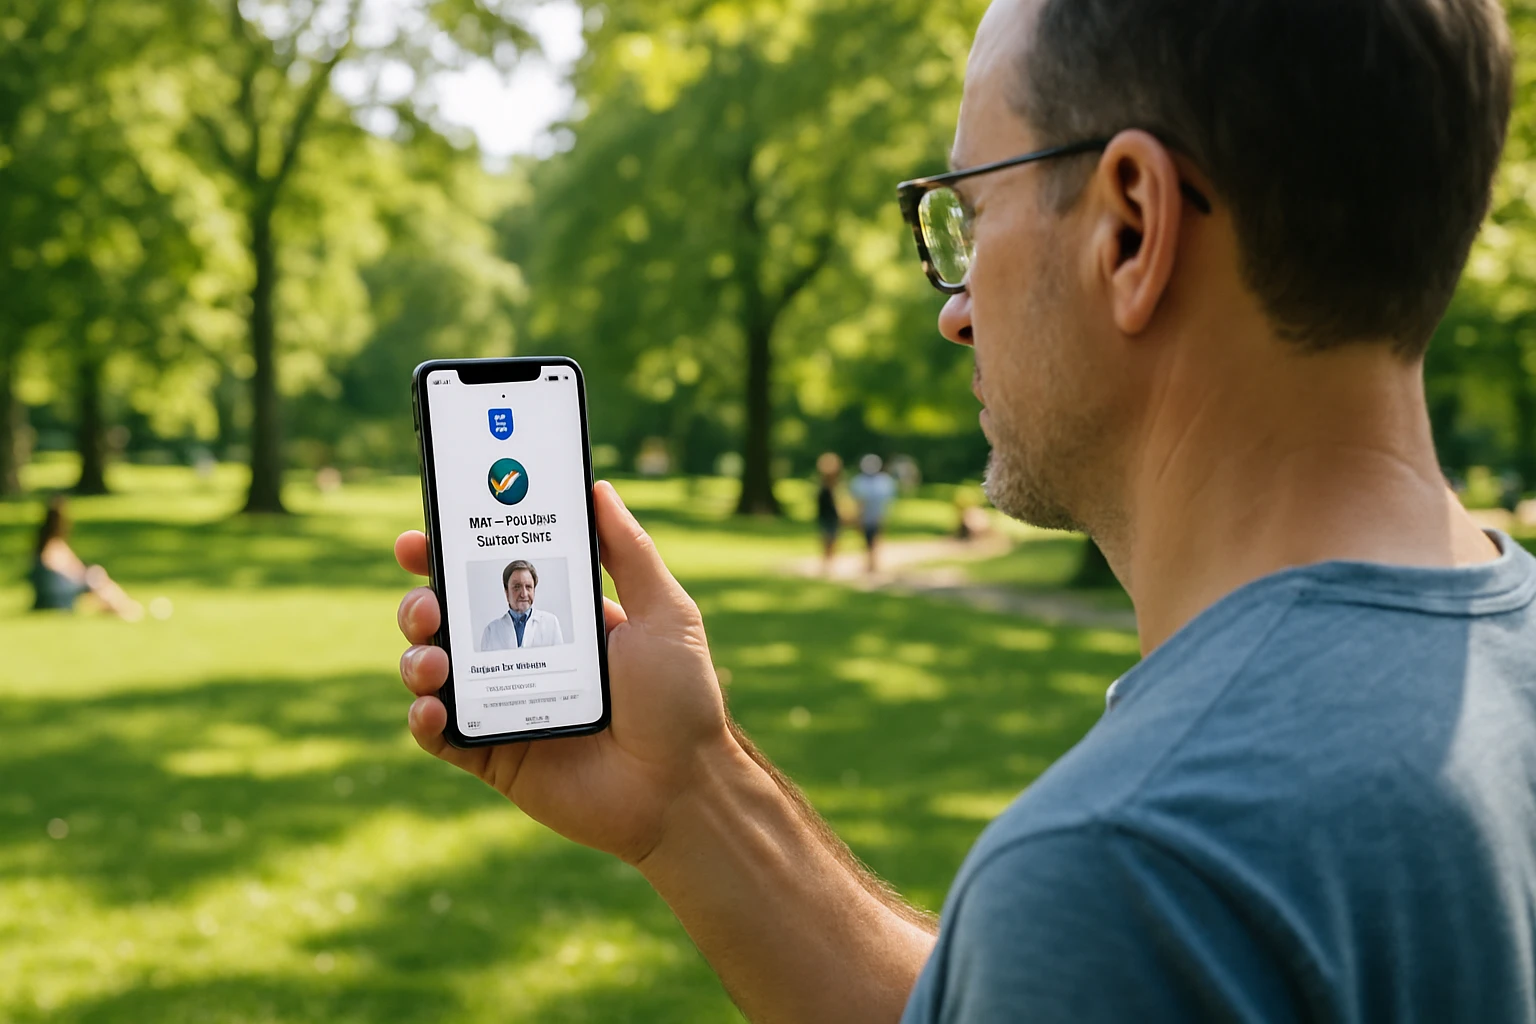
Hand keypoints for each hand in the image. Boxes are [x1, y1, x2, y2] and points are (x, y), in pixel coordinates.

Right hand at [394, 481, 734, 864]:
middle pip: (447, 617)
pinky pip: (441, 736)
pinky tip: (434, 708)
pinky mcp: (495, 756)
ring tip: (434, 658)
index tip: (419, 537)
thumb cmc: (681, 700)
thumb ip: (630, 552)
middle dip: (420, 602)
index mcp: (557, 617)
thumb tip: (598, 488)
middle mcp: (521, 656)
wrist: (684, 787)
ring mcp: (503, 705)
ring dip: (417, 655)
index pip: (490, 574)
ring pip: (433, 671)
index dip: (448, 552)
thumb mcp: (666, 614)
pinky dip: (424, 719)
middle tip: (427, 601)